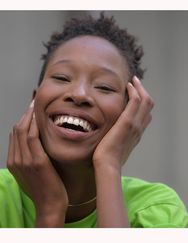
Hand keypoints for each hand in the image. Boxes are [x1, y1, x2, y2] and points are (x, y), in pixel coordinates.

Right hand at [7, 100, 67, 226]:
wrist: (50, 205)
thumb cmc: (48, 189)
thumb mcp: (35, 172)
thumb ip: (33, 158)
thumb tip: (40, 145)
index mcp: (13, 162)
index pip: (15, 134)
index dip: (23, 119)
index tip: (32, 109)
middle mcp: (15, 159)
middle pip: (16, 129)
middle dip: (25, 113)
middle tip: (35, 101)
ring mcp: (24, 160)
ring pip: (22, 131)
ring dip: (29, 115)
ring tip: (37, 104)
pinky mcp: (36, 162)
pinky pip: (32, 138)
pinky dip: (34, 125)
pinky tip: (41, 117)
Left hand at [92, 76, 153, 171]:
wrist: (108, 165)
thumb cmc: (107, 160)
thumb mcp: (114, 148)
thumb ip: (115, 140)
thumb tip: (108, 138)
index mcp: (137, 134)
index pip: (146, 114)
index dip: (143, 103)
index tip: (135, 94)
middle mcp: (140, 128)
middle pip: (149, 105)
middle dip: (144, 92)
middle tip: (135, 83)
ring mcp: (136, 124)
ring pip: (146, 101)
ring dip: (140, 88)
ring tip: (133, 81)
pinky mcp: (128, 121)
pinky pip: (136, 101)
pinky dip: (135, 91)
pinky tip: (128, 85)